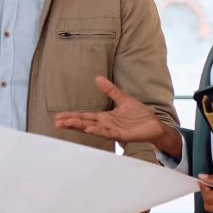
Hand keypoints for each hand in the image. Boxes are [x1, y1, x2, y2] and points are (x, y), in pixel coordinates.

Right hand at [52, 77, 178, 155]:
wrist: (154, 124)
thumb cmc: (139, 115)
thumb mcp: (123, 99)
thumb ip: (110, 90)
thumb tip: (98, 78)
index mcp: (104, 117)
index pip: (84, 116)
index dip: (72, 116)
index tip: (59, 117)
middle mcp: (106, 125)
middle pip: (84, 123)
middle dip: (71, 123)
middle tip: (57, 122)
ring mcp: (112, 131)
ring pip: (93, 129)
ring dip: (80, 126)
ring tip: (68, 124)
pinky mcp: (121, 135)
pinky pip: (107, 133)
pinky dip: (98, 131)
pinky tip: (89, 128)